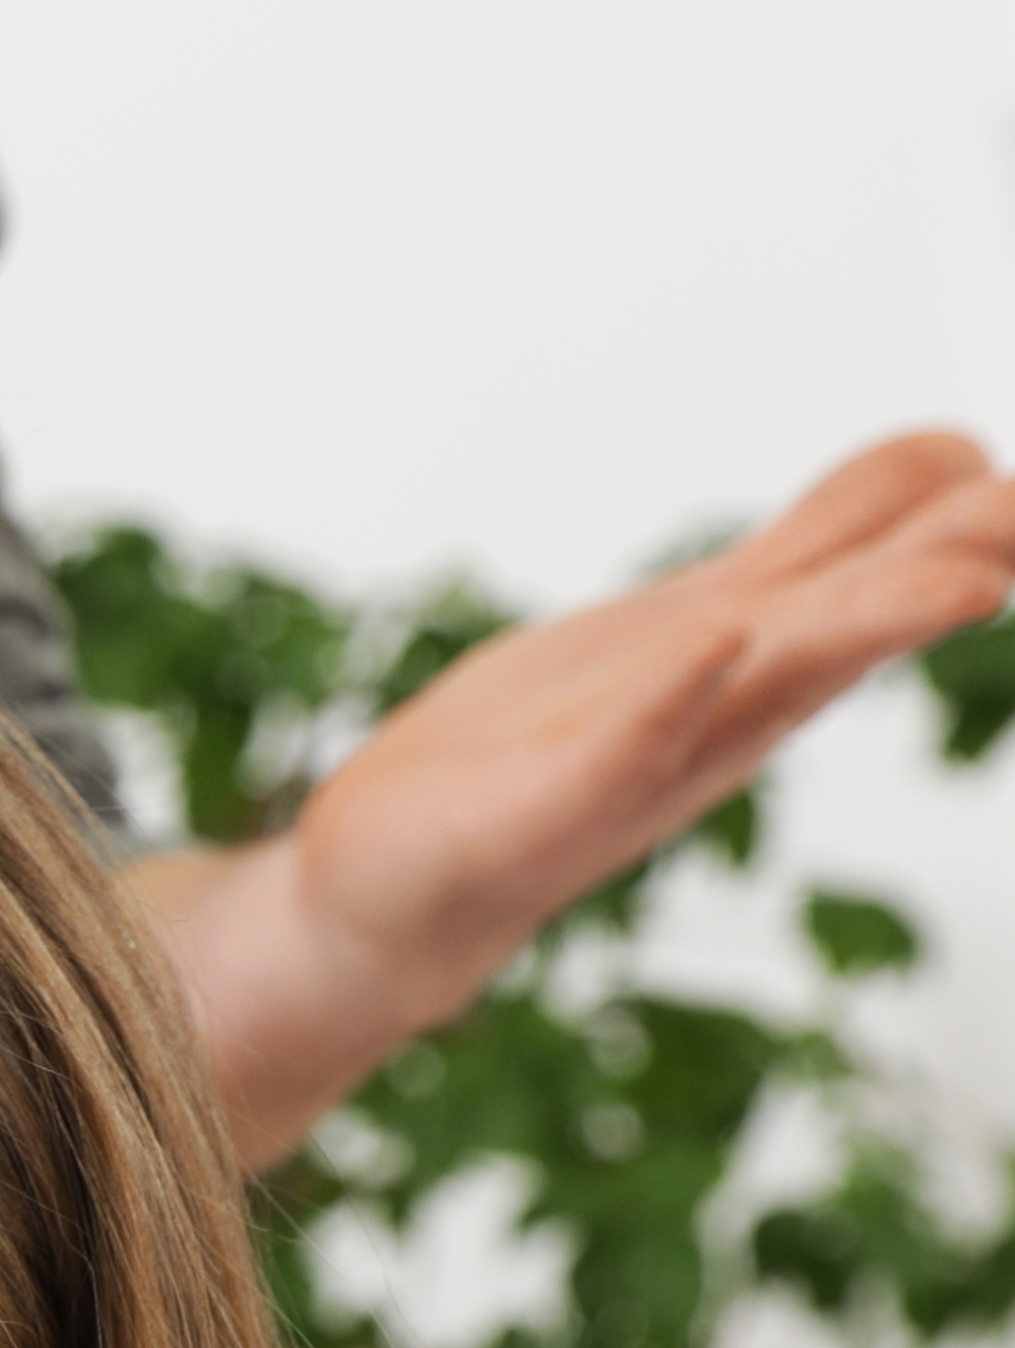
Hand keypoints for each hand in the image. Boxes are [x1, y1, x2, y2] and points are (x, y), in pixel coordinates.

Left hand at [163, 429, 1014, 1152]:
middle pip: (852, 621)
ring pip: (772, 677)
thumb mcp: (704, 620)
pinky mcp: (546, 804)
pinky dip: (667, 697)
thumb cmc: (545, 739)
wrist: (394, 884)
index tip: (1010, 477)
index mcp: (753, 652)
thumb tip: (943, 462)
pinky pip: (620, 747)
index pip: (870, 567)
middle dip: (942, 571)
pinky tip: (711, 648)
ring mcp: (642, 752)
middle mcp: (722, 701)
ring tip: (963, 578)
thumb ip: (811, 556)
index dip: (951, 516)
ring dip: (860, 625)